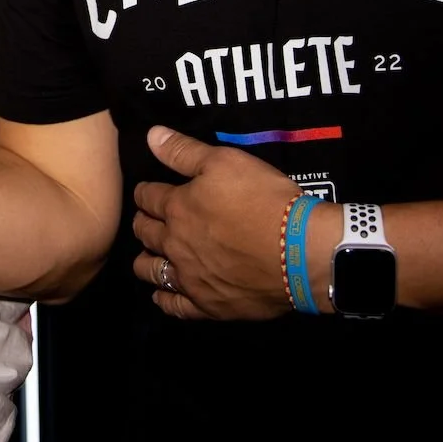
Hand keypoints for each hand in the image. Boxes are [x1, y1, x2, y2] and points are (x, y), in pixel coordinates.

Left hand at [131, 126, 322, 319]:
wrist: (300, 251)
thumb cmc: (263, 199)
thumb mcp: (226, 161)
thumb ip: (185, 151)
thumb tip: (151, 135)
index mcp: (177, 208)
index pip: (147, 197)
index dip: (145, 191)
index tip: (147, 191)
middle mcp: (175, 244)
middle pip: (145, 233)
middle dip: (142, 222)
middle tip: (148, 219)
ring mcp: (190, 278)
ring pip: (151, 271)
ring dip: (146, 260)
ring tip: (149, 254)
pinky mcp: (209, 305)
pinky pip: (176, 306)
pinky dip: (164, 299)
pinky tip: (162, 294)